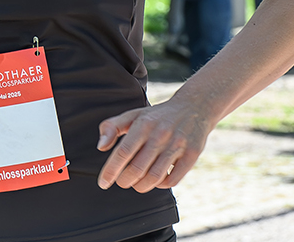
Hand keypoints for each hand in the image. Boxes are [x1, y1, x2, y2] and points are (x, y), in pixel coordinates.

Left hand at [96, 98, 210, 192]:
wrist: (193, 107)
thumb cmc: (157, 116)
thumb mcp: (133, 115)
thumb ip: (112, 127)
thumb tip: (101, 146)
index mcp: (143, 124)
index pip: (123, 152)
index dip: (111, 170)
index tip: (103, 183)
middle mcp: (160, 134)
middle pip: (137, 169)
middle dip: (124, 180)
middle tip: (121, 181)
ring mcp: (177, 145)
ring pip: (154, 177)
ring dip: (141, 186)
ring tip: (136, 183)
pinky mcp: (191, 155)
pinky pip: (172, 180)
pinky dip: (161, 185)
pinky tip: (156, 179)